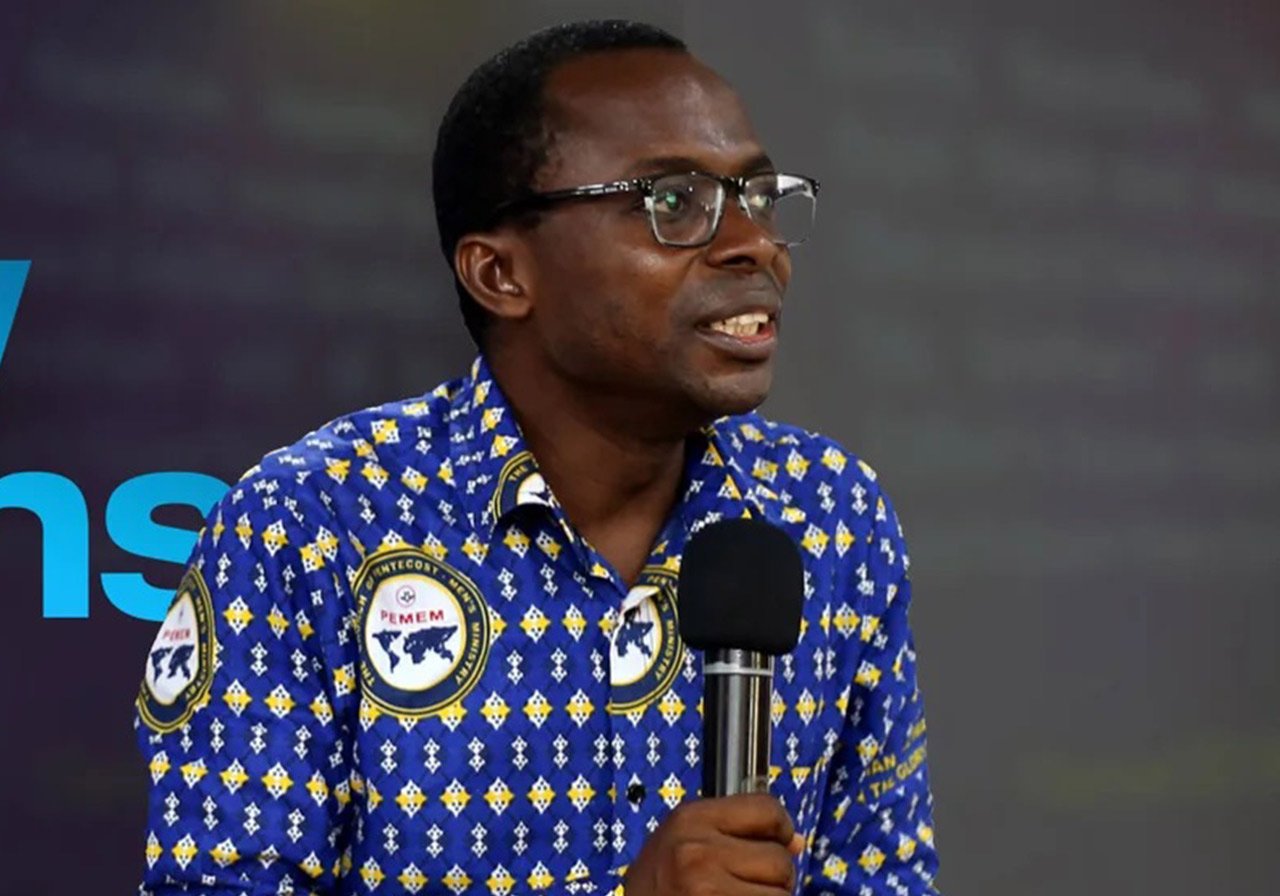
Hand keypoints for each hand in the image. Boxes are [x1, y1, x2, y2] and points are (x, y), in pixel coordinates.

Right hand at [623, 793, 804, 895]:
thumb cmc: (662, 889)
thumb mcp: (686, 847)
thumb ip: (735, 835)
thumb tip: (796, 841)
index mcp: (689, 818)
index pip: (766, 808)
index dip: (777, 831)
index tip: (768, 848)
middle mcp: (695, 849)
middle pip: (779, 858)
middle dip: (773, 880)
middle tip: (740, 889)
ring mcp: (704, 887)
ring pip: (781, 894)